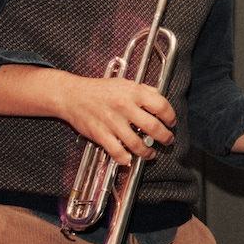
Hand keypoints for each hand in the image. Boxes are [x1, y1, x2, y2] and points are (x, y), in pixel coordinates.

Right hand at [56, 75, 176, 166]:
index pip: (162, 106)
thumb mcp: (124, 83)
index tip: (171, 123)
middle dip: (165, 138)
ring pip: (138, 144)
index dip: (170, 117)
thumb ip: (143, 90)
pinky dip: (126, 159)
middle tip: (167, 140)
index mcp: (133, 92)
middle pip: (154, 128)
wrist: (72, 95)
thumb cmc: (99, 89)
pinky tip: (129, 158)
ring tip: (150, 153)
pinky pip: (118, 153)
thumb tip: (159, 97)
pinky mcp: (101, 135)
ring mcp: (113, 122)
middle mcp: (125, 107)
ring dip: (148, 152)